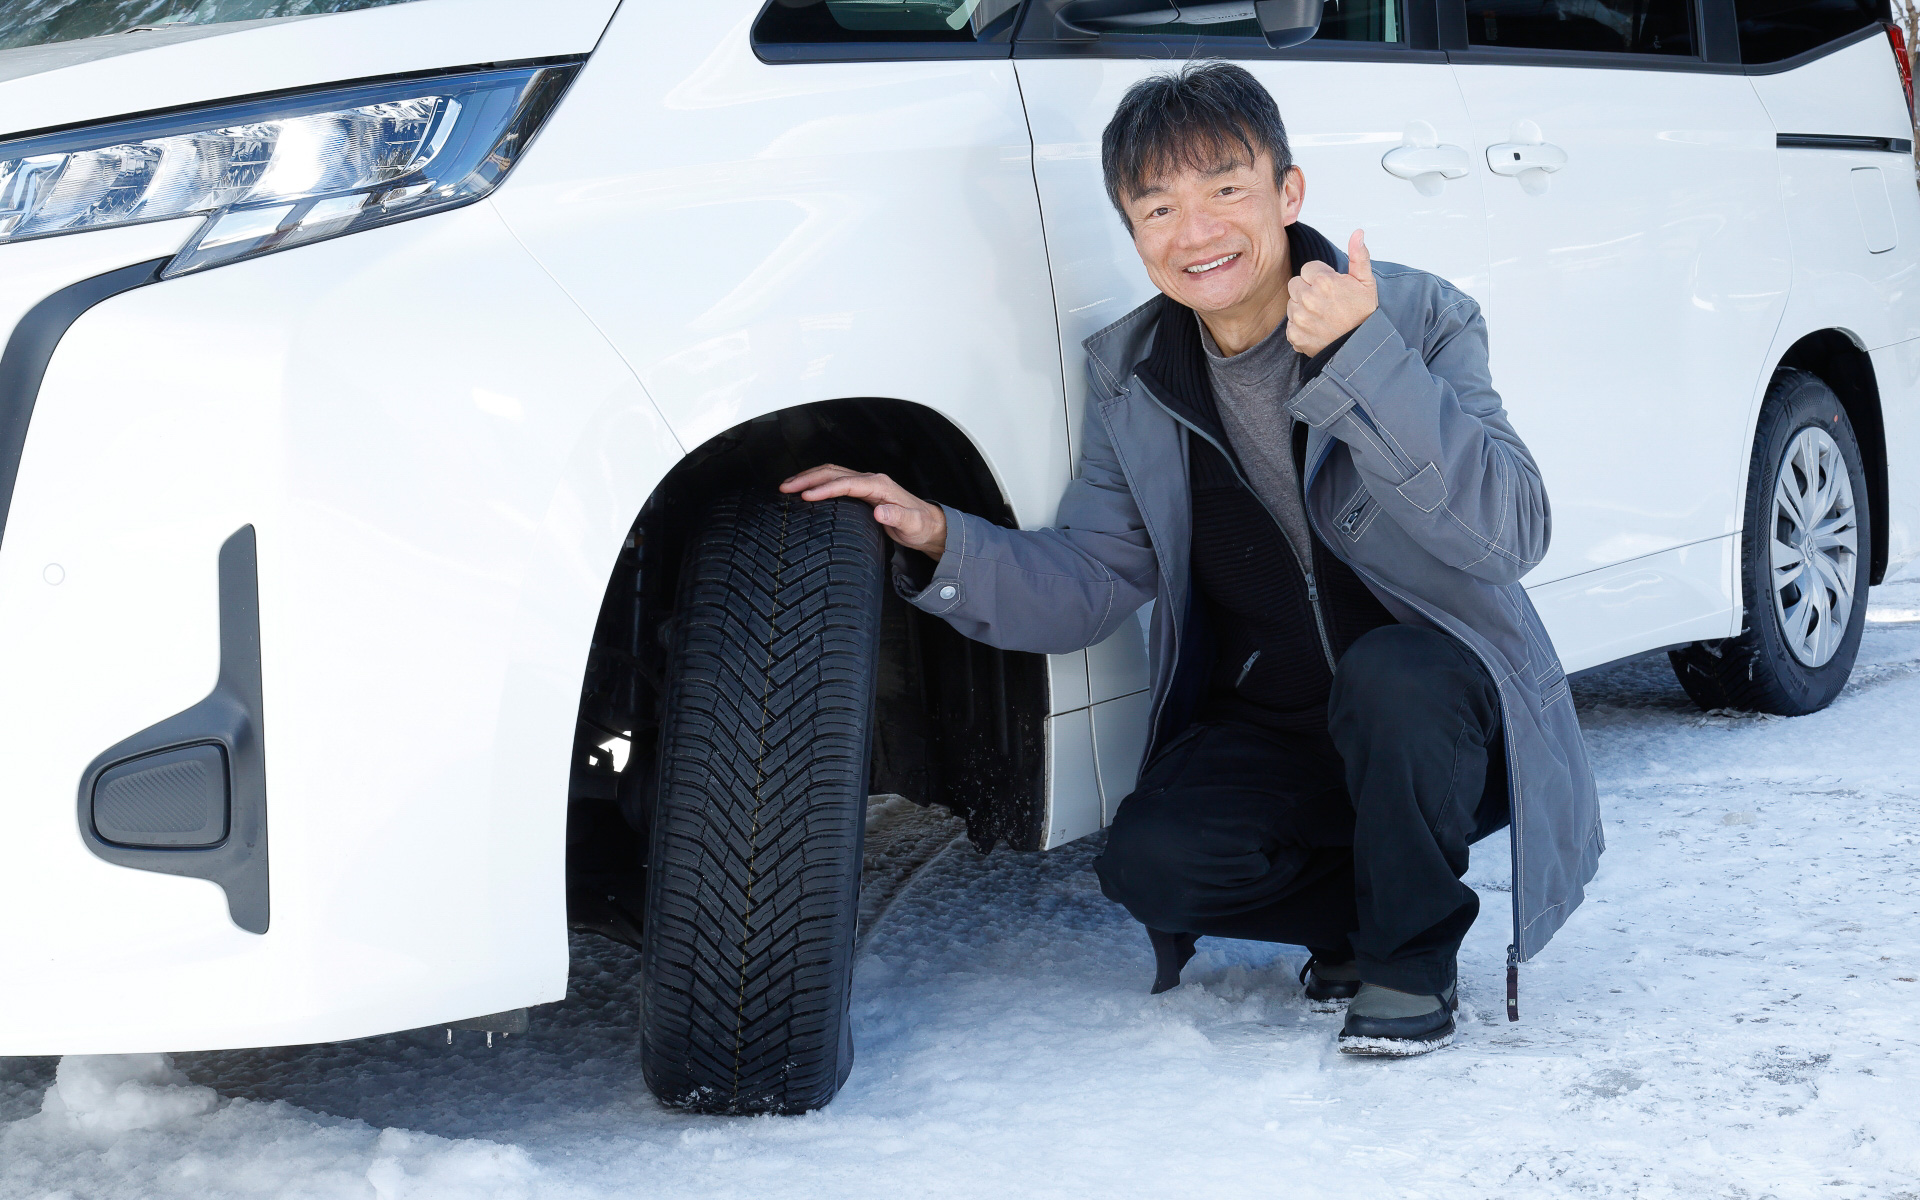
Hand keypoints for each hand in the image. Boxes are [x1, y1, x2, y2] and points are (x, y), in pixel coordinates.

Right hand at [780, 464, 948, 559]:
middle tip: (785, 488)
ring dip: (808, 478)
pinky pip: (834, 481)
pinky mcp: (861, 490)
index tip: (806, 496)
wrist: (927, 524)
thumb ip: (897, 517)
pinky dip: (816, 482)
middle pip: (833, 473)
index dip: (825, 489)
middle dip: (807, 478)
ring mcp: (864, 483)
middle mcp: (870, 480)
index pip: (846, 483)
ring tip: (786, 487)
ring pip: (831, 473)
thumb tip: (880, 512)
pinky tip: (803, 490)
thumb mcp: (911, 524)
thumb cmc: (919, 525)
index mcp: (879, 485)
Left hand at [1286, 229, 1377, 357]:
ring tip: (1322, 317)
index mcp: (1324, 281)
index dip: (1319, 277)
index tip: (1330, 288)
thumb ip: (1358, 255)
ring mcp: (1300, 318)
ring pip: (1291, 304)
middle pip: (1295, 284)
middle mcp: (1308, 298)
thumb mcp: (1366, 282)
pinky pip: (1290, 325)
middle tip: (1325, 302)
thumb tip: (1357, 233)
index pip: (1307, 269)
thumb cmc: (1364, 313)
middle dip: (1307, 290)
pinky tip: (1316, 330)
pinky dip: (1300, 328)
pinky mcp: (1295, 336)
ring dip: (1302, 309)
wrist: (1361, 347)